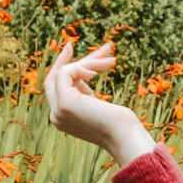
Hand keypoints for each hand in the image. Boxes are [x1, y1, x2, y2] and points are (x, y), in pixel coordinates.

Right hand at [42, 38, 148, 159]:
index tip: (69, 48)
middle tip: (75, 44)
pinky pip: (66, 72)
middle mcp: (56, 116)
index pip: (57, 88)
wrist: (126, 138)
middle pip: (57, 78)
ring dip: (90, 63)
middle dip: (70, 61)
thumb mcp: (99, 106)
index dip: (62, 69)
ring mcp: (58, 110)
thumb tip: (85, 72)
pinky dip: (82, 68)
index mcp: (63, 119)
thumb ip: (86, 95)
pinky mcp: (64, 102)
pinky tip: (96, 74)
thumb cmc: (121, 126)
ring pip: (64, 72)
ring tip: (112, 62)